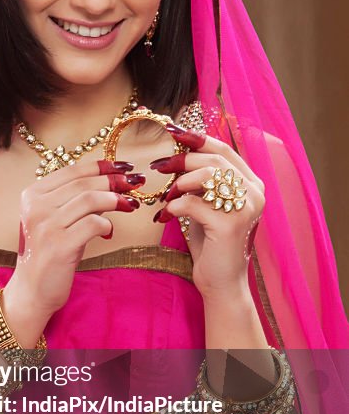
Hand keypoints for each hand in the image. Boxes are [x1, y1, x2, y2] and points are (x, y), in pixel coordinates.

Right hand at [6, 158, 143, 321]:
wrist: (32, 291)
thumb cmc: (48, 254)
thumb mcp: (56, 221)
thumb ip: (74, 201)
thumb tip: (111, 182)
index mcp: (32, 195)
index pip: (72, 171)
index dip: (101, 166)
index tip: (124, 167)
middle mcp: (35, 207)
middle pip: (83, 184)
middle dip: (114, 181)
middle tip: (135, 183)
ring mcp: (45, 226)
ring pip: (89, 200)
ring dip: (115, 200)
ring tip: (129, 204)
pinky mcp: (59, 245)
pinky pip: (93, 224)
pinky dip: (106, 224)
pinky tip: (108, 232)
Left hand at [150, 126, 264, 299]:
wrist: (221, 282)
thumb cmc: (211, 243)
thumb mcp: (208, 205)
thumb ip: (203, 181)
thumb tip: (179, 151)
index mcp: (252, 184)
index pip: (225, 150)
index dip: (198, 138)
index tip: (172, 131)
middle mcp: (255, 193)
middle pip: (214, 159)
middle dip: (182, 159)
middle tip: (158, 165)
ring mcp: (245, 208)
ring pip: (206, 175)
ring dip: (178, 183)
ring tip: (166, 197)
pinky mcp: (229, 224)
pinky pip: (193, 202)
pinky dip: (174, 206)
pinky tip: (166, 216)